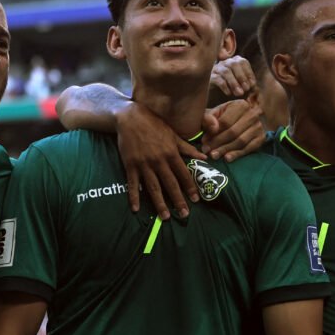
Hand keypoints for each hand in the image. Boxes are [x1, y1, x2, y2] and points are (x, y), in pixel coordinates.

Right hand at [116, 102, 205, 219]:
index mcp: (171, 153)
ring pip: (153, 187)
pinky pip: (133, 184)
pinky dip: (134, 197)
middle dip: (178, 200)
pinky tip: (136, 209)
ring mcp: (144, 164)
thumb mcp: (173, 134)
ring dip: (160, 203)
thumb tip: (204, 156)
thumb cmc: (154, 124)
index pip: (183, 173)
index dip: (190, 187)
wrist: (130, 117)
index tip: (196, 199)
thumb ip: (187, 148)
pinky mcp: (130, 165)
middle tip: (184, 215)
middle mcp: (159, 160)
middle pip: (170, 184)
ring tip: (166, 217)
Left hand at [202, 100, 264, 161]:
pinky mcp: (261, 138)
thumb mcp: (215, 113)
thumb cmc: (225, 117)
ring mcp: (258, 127)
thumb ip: (208, 118)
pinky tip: (227, 158)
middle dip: (218, 143)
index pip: (225, 122)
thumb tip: (213, 128)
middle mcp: (252, 114)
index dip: (213, 133)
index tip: (203, 141)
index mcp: (240, 105)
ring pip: (240, 141)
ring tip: (214, 156)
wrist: (241, 121)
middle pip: (233, 132)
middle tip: (206, 150)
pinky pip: (249, 148)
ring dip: (226, 150)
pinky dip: (237, 154)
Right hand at [210, 56, 255, 97]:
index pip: (243, 62)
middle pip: (234, 64)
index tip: (252, 85)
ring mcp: (216, 69)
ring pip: (226, 71)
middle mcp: (225, 63)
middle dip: (241, 77)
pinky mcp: (209, 77)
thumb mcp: (242, 87)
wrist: (216, 98)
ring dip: (234, 83)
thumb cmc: (232, 90)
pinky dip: (225, 86)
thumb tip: (254, 86)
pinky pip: (217, 79)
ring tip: (239, 93)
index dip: (248, 72)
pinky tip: (229, 94)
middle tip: (246, 89)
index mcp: (234, 62)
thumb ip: (249, 85)